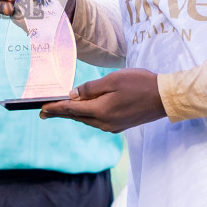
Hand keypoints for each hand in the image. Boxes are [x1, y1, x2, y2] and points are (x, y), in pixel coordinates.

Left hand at [38, 70, 164, 131]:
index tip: (41, 109)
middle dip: (60, 113)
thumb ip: (91, 88)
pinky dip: (86, 116)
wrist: (165, 98)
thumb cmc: (140, 84)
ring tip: (60, 110)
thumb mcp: (113, 80)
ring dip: (73, 115)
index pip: (71, 110)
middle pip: (77, 117)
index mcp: (100, 111)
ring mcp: (112, 126)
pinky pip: (97, 121)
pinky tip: (83, 111)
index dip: (55, 109)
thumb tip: (73, 95)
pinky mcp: (119, 126)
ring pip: (87, 120)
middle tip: (44, 112)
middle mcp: (104, 123)